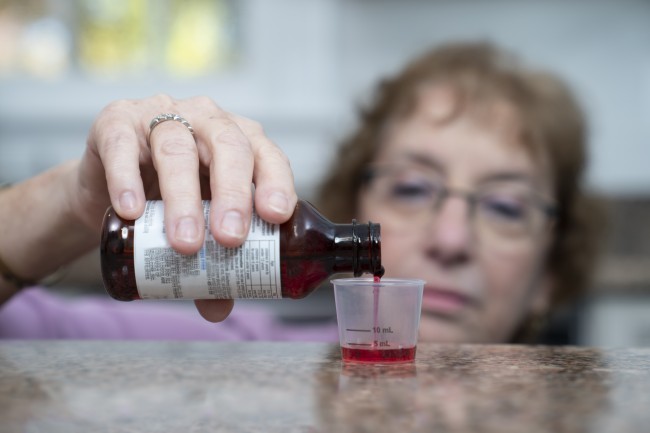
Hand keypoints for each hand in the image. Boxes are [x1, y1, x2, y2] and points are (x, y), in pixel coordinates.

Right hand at [71, 94, 296, 321]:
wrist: (107, 185)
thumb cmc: (167, 200)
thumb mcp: (197, 226)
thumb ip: (210, 264)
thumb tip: (219, 309)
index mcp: (238, 141)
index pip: (267, 154)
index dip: (275, 182)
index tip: (276, 217)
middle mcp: (206, 120)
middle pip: (228, 147)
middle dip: (233, 195)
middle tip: (229, 239)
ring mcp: (161, 115)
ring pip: (177, 148)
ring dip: (183, 197)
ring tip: (185, 242)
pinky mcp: (115, 121)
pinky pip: (121, 145)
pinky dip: (126, 179)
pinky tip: (132, 211)